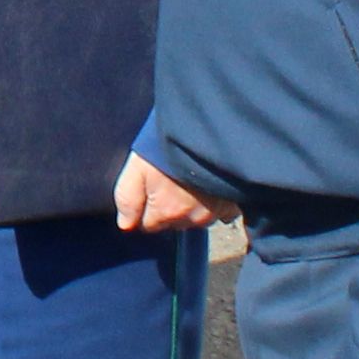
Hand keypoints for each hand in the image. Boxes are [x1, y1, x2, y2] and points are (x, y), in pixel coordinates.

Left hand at [112, 153, 228, 236]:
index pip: (148, 224)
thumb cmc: (169, 147)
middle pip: (172, 222)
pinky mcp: (232, 205)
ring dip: (190, 205)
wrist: (212, 134)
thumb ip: (127, 199)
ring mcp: (214, 214)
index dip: (145, 206)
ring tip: (188, 178)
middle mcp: (190, 220)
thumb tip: (125, 225)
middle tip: (169, 177)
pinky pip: (221, 212)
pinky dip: (214, 203)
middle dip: (168, 206)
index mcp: (165, 212)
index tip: (149, 186)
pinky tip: (209, 185)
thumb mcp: (137, 167)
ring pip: (195, 218)